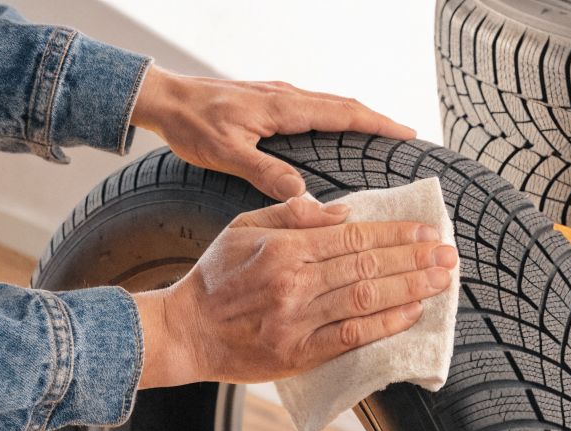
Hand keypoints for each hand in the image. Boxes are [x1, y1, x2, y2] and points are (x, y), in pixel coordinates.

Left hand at [130, 66, 415, 199]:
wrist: (163, 97)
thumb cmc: (191, 125)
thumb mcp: (226, 153)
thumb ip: (265, 172)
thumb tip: (304, 194)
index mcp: (282, 108)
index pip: (342, 113)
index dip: (377, 123)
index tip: (406, 133)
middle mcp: (285, 97)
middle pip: (343, 105)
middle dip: (376, 120)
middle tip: (405, 136)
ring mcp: (277, 96)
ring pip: (329, 104)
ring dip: (357, 117)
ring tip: (379, 136)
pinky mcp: (268, 101)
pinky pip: (313, 107)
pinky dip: (335, 117)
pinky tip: (334, 132)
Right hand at [132, 197, 455, 387]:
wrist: (185, 332)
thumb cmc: (215, 278)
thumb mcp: (243, 227)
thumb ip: (291, 214)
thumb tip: (340, 209)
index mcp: (284, 247)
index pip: (353, 236)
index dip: (395, 233)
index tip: (427, 230)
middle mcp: (294, 281)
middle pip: (367, 265)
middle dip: (415, 259)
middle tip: (449, 253)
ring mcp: (298, 319)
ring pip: (366, 298)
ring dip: (411, 288)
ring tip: (443, 280)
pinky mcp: (299, 352)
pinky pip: (352, 336)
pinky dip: (385, 324)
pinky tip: (413, 313)